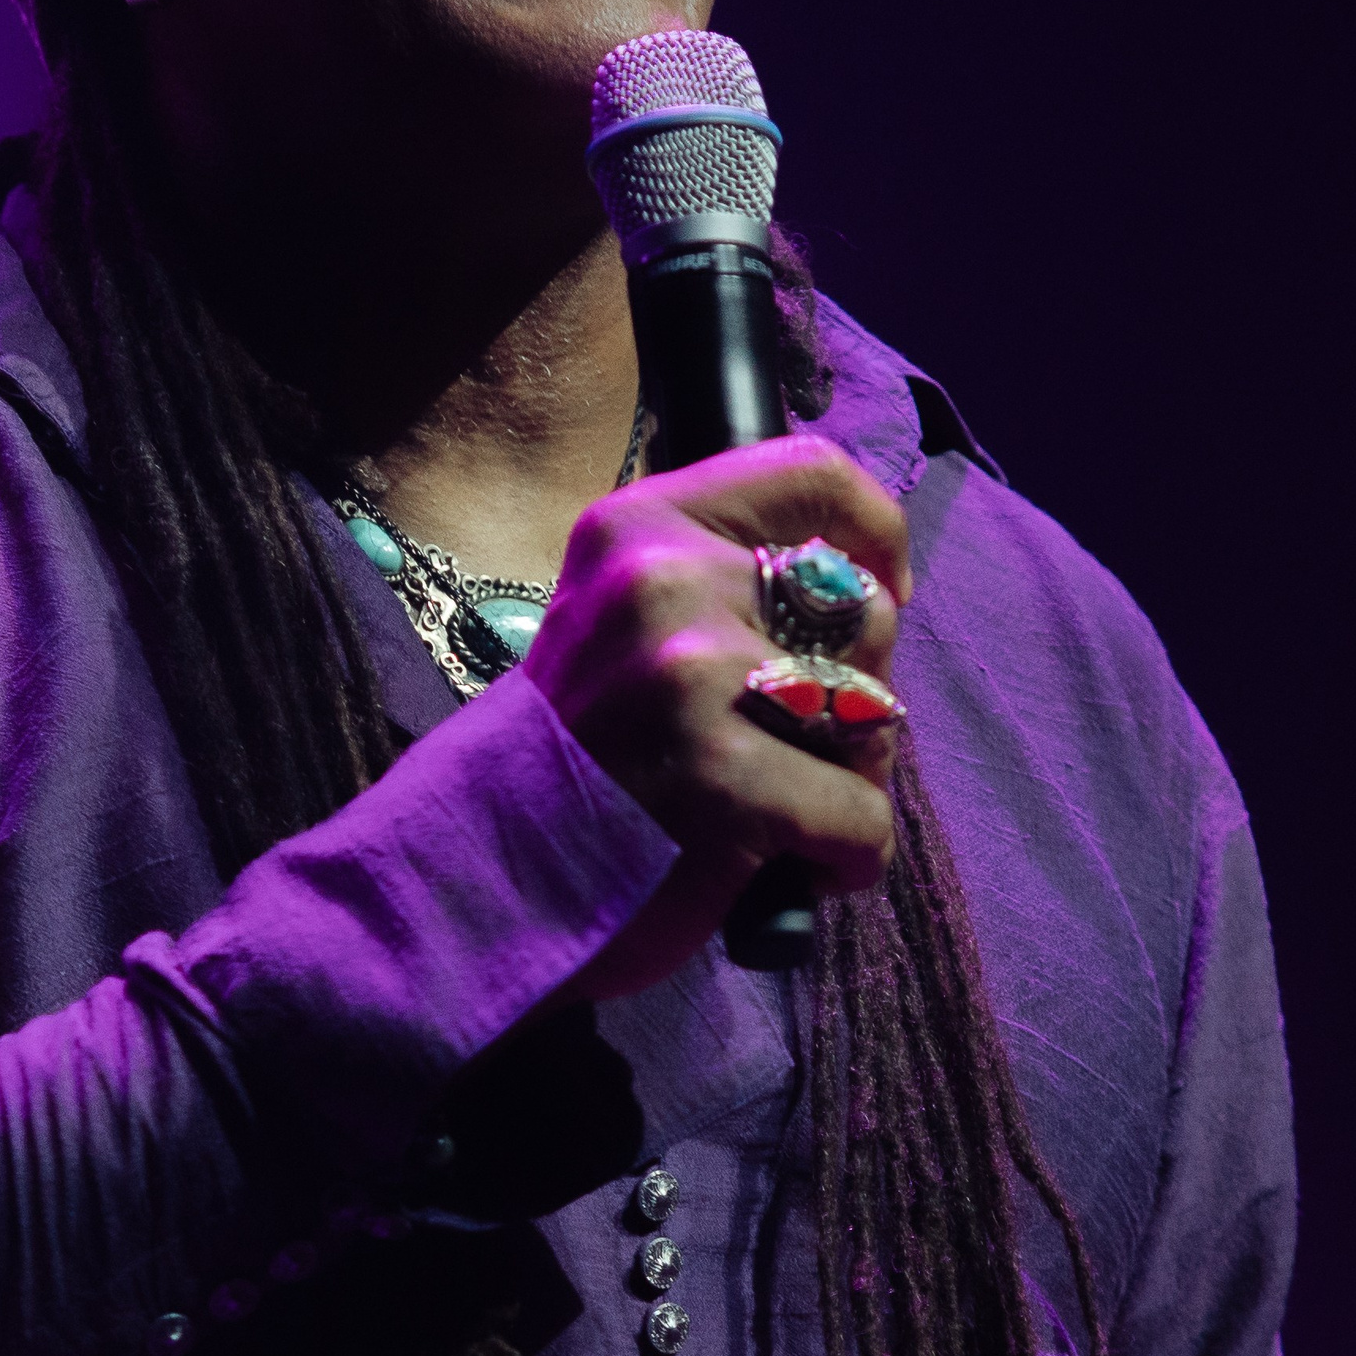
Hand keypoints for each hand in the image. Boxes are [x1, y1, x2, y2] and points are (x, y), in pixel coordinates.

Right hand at [524, 433, 909, 1000]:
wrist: (473, 882)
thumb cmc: (569, 763)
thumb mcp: (619, 623)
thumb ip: (717, 579)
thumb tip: (863, 582)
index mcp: (640, 527)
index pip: (813, 474)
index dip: (876, 537)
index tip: (882, 593)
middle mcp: (664, 581)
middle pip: (867, 611)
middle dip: (859, 695)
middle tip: (789, 749)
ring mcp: (692, 676)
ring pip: (876, 716)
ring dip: (849, 779)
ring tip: (773, 810)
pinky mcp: (722, 778)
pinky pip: (863, 816)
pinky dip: (844, 858)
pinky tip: (786, 868)